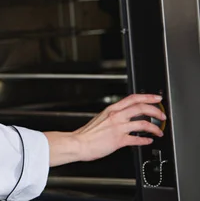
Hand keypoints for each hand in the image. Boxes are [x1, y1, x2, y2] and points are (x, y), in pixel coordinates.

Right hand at [44, 94, 165, 166]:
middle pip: (141, 108)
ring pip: (143, 124)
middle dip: (156, 111)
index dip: (147, 97)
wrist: (78, 143)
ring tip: (159, 131)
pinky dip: (145, 140)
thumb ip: (114, 116)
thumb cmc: (87, 133)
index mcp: (111, 110)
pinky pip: (137, 140)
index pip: (133, 98)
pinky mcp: (119, 140)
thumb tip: (125, 117)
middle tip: (162, 115)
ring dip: (155, 128)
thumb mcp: (101, 118)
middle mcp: (116, 117)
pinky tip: (148, 141)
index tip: (156, 98)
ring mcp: (118, 128)